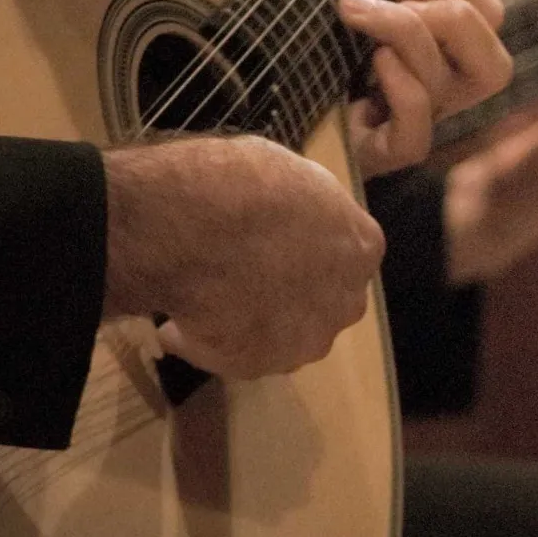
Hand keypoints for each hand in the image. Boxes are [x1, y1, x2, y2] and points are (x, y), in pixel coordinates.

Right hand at [101, 134, 384, 378]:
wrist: (197, 228)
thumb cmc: (245, 183)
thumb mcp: (290, 170)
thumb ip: (306, 204)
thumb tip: (296, 209)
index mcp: (361, 246)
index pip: (345, 252)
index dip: (307, 246)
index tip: (276, 239)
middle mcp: (345, 301)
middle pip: (323, 299)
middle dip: (292, 290)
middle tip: (247, 270)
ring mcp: (303, 341)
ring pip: (282, 334)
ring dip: (254, 321)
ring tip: (206, 298)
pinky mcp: (256, 367)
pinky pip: (231, 357)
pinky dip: (207, 344)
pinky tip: (176, 324)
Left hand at [291, 0, 514, 176]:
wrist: (228, 105)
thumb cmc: (274, 38)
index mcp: (428, 48)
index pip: (487, 15)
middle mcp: (431, 91)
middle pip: (496, 60)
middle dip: (451, 11)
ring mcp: (410, 126)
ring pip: (460, 87)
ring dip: (413, 35)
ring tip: (354, 15)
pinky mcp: (379, 157)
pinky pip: (420, 133)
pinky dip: (403, 90)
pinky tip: (364, 69)